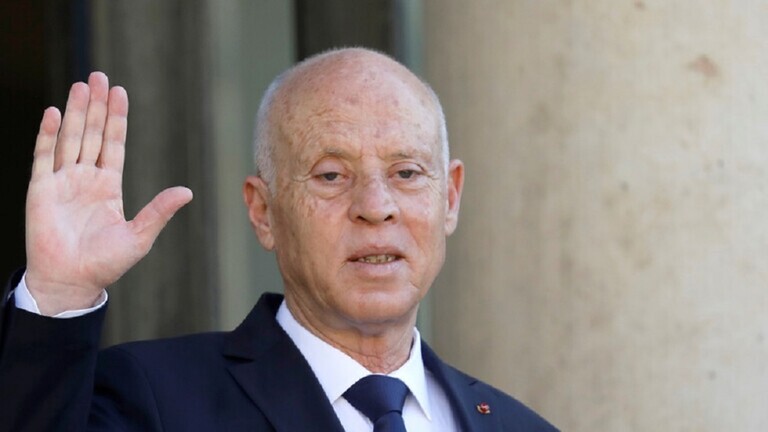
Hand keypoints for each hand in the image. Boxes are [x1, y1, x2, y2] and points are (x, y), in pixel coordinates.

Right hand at [25, 72, 192, 315]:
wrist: (72, 282)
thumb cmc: (106, 264)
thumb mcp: (139, 235)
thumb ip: (159, 211)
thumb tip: (187, 191)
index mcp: (108, 187)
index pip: (114, 144)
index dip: (117, 119)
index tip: (120, 92)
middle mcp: (85, 179)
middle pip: (92, 134)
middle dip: (96, 105)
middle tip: (99, 76)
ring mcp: (62, 183)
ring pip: (70, 138)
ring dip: (76, 112)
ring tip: (81, 85)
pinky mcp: (40, 191)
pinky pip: (44, 157)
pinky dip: (48, 135)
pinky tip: (54, 113)